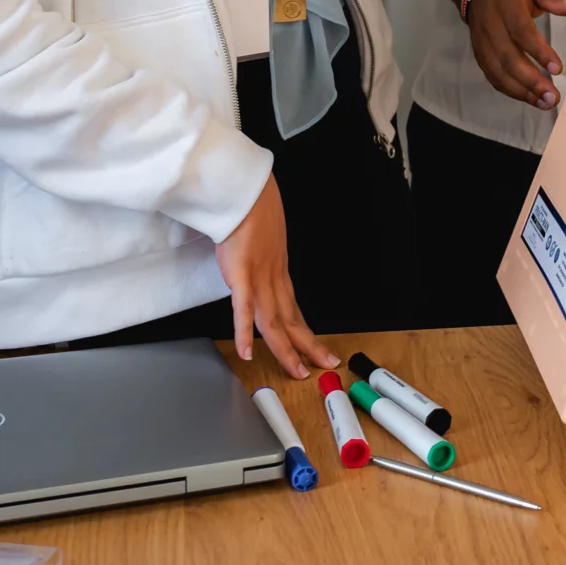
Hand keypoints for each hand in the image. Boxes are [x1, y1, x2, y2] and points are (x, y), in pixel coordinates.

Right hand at [214, 176, 336, 376]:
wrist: (244, 193)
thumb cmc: (252, 212)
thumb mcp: (264, 242)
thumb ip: (263, 260)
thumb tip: (259, 269)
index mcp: (279, 274)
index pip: (295, 311)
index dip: (306, 334)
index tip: (318, 350)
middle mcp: (274, 280)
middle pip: (292, 321)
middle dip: (308, 347)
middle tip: (324, 366)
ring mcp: (258, 279)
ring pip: (274, 322)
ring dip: (285, 349)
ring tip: (296, 371)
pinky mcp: (240, 274)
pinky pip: (243, 309)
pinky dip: (244, 333)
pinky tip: (247, 352)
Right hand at [467, 0, 565, 109]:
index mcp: (506, 7)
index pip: (522, 32)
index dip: (539, 52)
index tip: (557, 69)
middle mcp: (491, 28)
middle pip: (508, 58)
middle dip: (531, 81)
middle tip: (552, 96)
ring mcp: (483, 44)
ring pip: (499, 72)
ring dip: (522, 91)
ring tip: (545, 103)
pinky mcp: (480, 56)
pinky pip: (493, 77)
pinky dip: (511, 91)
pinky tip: (530, 99)